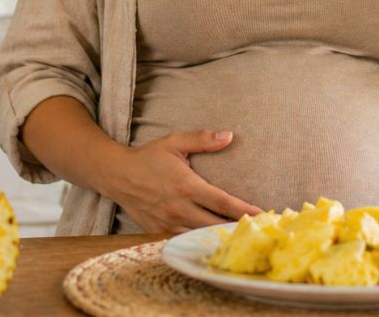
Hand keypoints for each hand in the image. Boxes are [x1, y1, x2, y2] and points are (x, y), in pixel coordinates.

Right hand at [102, 130, 263, 233]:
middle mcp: (178, 207)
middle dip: (236, 228)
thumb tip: (229, 136)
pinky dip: (199, 241)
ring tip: (240, 238)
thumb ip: (202, 139)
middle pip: (215, 224)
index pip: (222, 202)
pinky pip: (184, 240)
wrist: (116, 175)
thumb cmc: (148, 157)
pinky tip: (213, 241)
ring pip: (200, 235)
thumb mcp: (175, 142)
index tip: (262, 214)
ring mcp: (168, 222)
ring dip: (219, 237)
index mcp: (186, 186)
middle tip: (258, 231)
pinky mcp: (159, 230)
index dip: (244, 210)